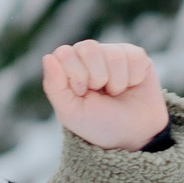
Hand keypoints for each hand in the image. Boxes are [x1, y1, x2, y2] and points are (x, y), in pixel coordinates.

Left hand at [42, 39, 169, 150]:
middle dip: (97, 77)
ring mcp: (112, 53)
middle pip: (89, 48)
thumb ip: (54, 86)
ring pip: (114, 55)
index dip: (75, 75)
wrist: (133, 134)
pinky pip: (134, 57)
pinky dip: (133, 78)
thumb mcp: (71, 112)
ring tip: (115, 93)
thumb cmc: (98, 123)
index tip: (82, 93)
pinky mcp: (135, 56)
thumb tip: (47, 57)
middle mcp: (89, 56)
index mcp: (68, 66)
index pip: (64, 53)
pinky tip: (131, 87)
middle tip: (100, 93)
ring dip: (117, 82)